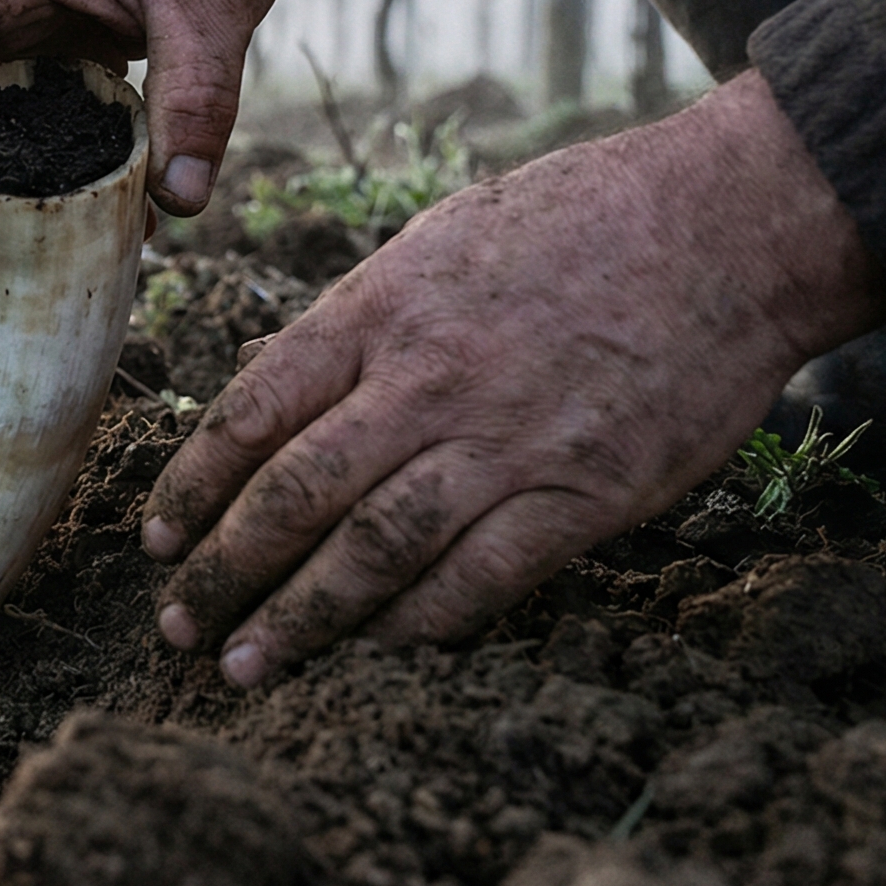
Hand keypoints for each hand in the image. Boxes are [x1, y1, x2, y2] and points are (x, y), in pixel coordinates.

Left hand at [141, 72, 885, 685]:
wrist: (728, 227)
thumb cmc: (578, 220)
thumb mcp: (437, 240)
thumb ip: (358, 321)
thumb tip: (273, 385)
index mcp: (380, 308)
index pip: (252, 411)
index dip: (193, 485)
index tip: (157, 539)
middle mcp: (427, 380)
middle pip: (295, 494)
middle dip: (225, 570)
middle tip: (179, 625)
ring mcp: (507, 442)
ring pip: (372, 551)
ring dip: (300, 618)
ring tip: (246, 664)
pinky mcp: (586, 495)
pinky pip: (480, 579)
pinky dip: (418, 622)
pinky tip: (373, 648)